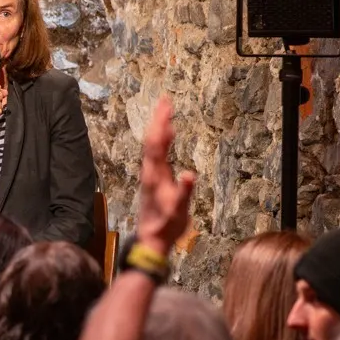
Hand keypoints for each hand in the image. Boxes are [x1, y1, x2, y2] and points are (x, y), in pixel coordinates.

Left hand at [136, 96, 195, 253]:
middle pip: (151, 140)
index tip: (167, 106)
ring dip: (158, 126)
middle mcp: (149, 172)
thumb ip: (183, 193)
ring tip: (166, 110)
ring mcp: (151, 174)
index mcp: (155, 176)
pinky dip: (161, 139)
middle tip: (165, 100)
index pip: (156, 144)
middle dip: (158, 119)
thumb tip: (190, 174)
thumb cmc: (165, 226)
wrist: (151, 239)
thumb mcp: (178, 212)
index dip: (161, 125)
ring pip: (152, 145)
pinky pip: (156, 153)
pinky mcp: (154, 178)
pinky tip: (168, 134)